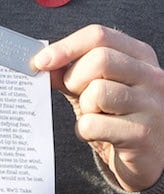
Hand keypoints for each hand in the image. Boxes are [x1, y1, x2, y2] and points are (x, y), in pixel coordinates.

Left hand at [33, 25, 163, 191]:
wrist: (145, 158)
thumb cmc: (116, 117)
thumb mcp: (95, 88)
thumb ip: (71, 72)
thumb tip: (42, 62)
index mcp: (140, 56)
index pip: (99, 35)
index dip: (66, 46)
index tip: (40, 61)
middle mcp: (152, 76)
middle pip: (99, 59)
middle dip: (74, 78)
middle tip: (75, 94)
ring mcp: (152, 105)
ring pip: (97, 92)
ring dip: (84, 107)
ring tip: (95, 116)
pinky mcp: (142, 134)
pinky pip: (94, 124)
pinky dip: (84, 131)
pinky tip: (97, 136)